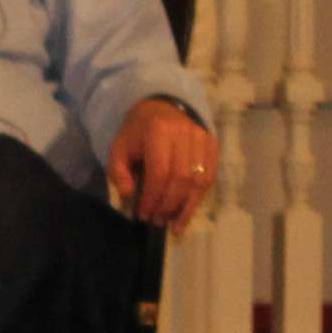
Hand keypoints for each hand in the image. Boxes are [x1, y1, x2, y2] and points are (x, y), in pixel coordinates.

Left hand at [109, 97, 217, 232]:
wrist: (161, 108)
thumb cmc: (137, 133)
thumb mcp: (119, 149)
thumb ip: (119, 172)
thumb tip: (128, 196)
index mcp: (158, 131)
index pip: (159, 172)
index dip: (152, 197)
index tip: (144, 214)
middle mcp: (184, 134)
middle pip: (181, 178)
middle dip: (168, 204)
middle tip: (157, 221)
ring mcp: (202, 138)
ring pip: (199, 180)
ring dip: (185, 206)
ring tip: (172, 224)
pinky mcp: (213, 145)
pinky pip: (209, 177)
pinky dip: (198, 198)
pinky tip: (186, 212)